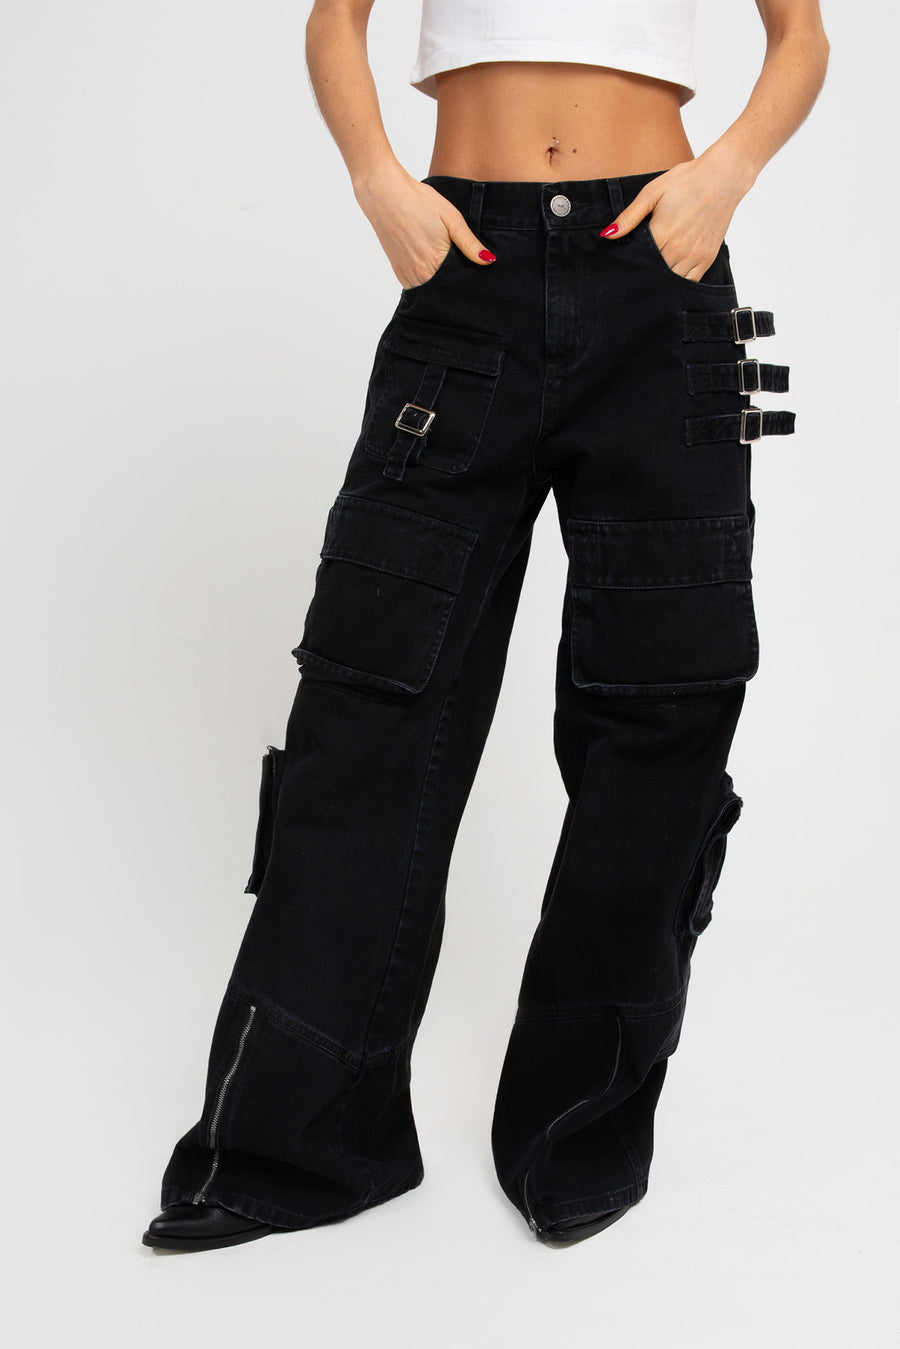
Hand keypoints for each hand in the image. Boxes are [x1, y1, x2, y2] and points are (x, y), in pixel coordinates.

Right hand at [354, 163, 495, 287]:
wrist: (384, 193)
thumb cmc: (419, 201)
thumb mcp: (451, 218)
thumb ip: (469, 244)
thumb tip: (488, 261)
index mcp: (435, 264)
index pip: (458, 284)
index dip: (467, 280)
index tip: (475, 275)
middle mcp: (419, 275)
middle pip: (444, 290)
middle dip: (454, 283)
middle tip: (460, 264)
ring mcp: (406, 275)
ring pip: (430, 289)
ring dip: (439, 283)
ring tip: (443, 261)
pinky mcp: (398, 271)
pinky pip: (417, 284)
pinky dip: (426, 279)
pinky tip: (431, 263)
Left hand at [598, 157, 747, 281]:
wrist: (724, 175)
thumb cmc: (687, 180)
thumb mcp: (652, 192)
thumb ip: (629, 216)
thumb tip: (608, 234)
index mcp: (662, 233)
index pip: (637, 260)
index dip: (627, 264)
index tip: (619, 266)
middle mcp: (678, 249)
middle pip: (652, 274)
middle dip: (641, 274)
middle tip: (631, 276)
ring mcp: (694, 256)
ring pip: (670, 282)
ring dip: (659, 282)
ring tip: (649, 278)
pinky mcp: (707, 258)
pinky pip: (689, 282)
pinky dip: (677, 284)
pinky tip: (668, 279)